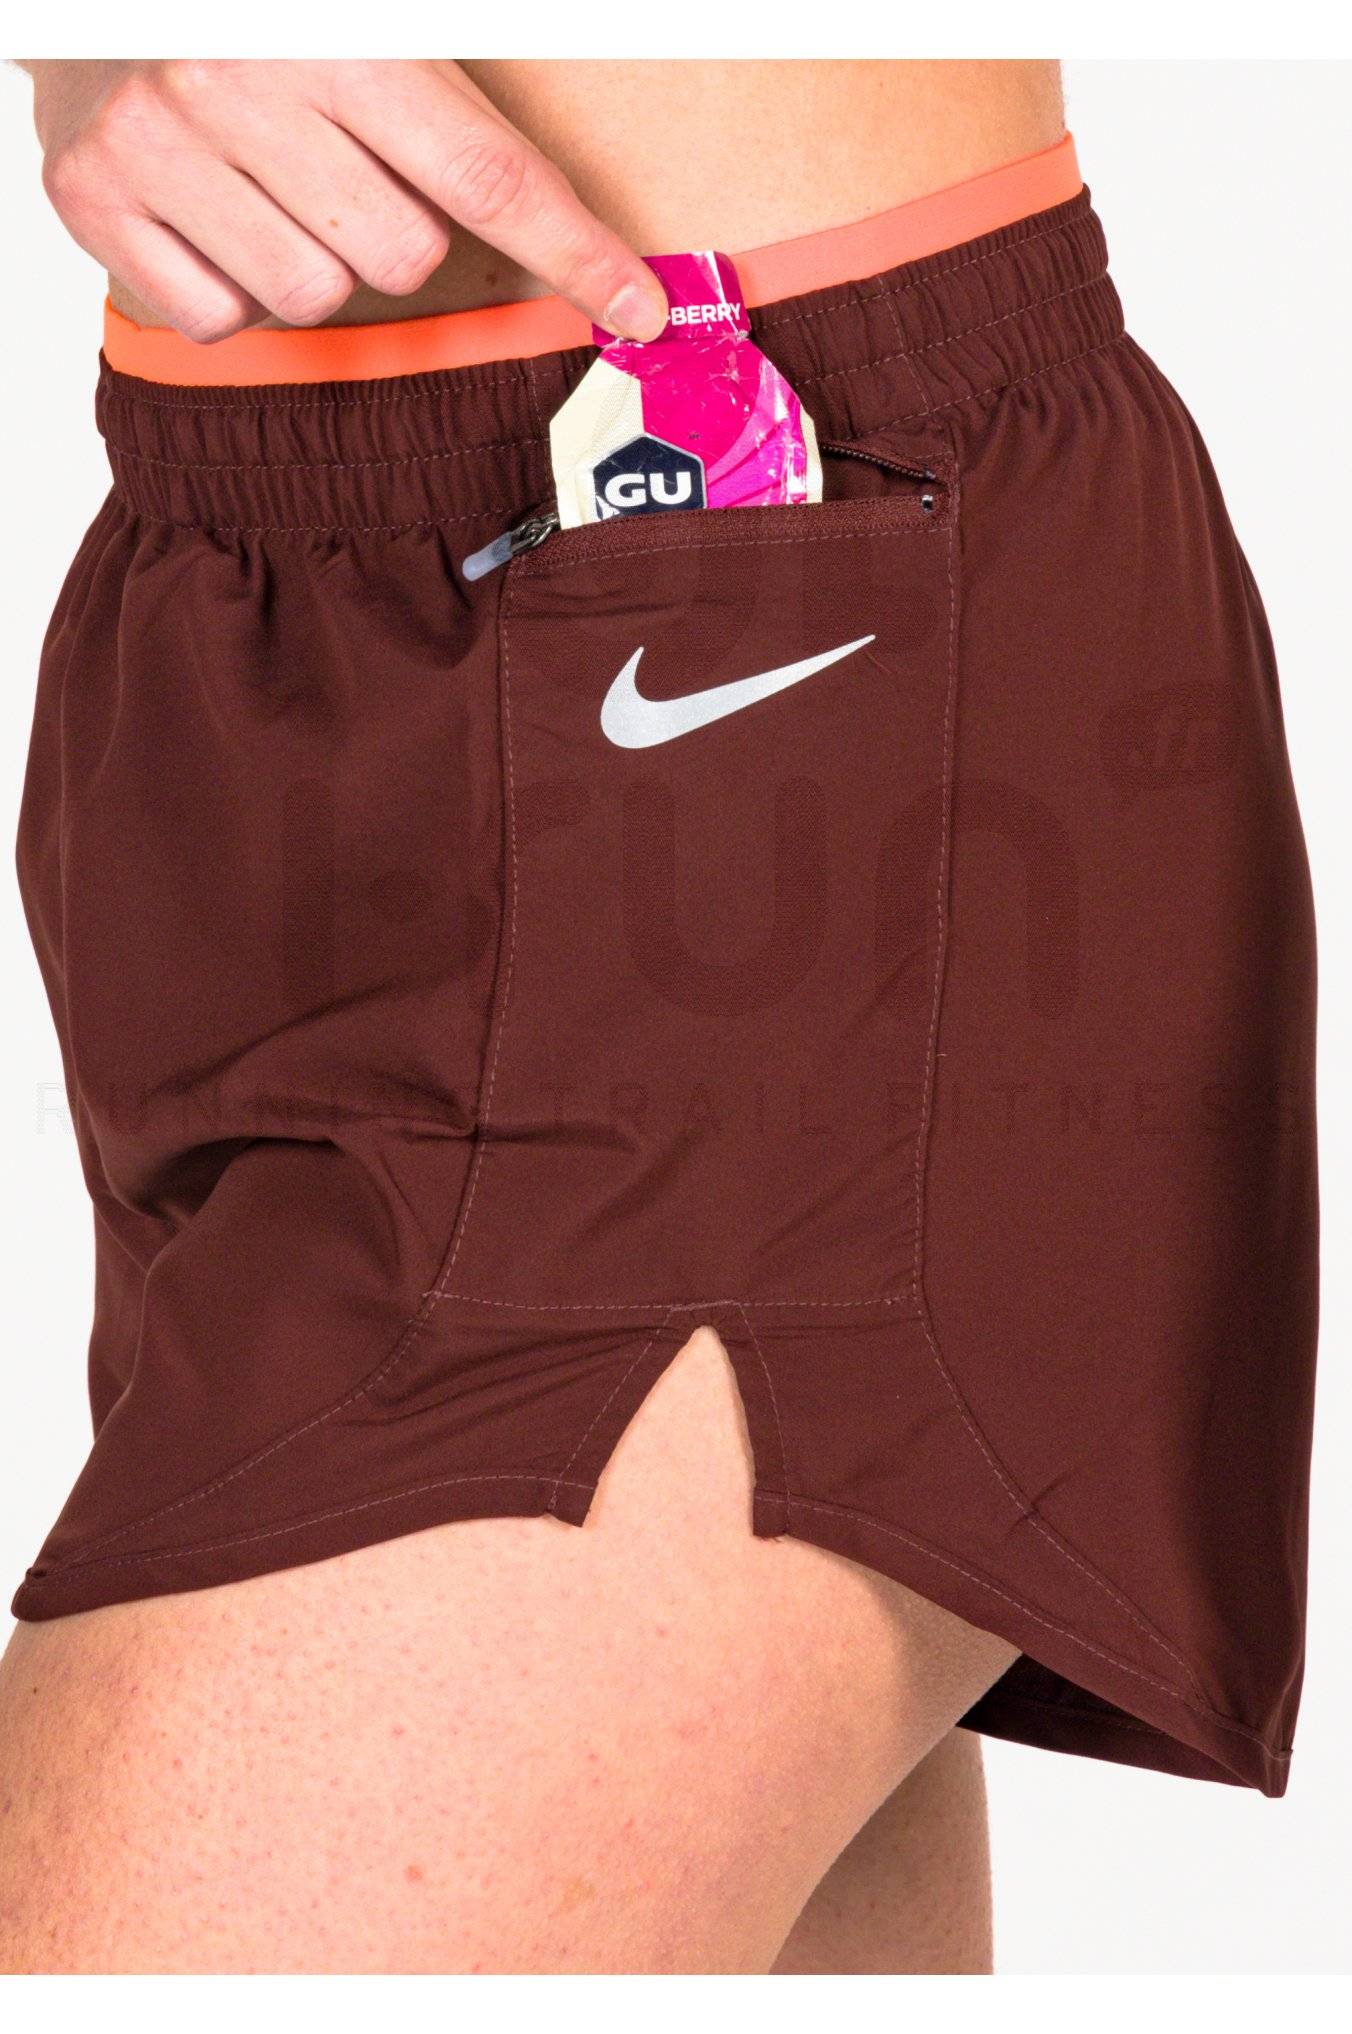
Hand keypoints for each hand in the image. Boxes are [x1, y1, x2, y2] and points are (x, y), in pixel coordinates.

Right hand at [21, 58, 668, 342]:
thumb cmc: (251, 11)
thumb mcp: (363, 16)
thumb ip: (459, 99)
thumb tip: (567, 198)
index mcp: (335, 34)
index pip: (490, 176)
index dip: (577, 253)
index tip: (638, 311)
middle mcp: (240, 84)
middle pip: (402, 257)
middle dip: (395, 229)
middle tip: (344, 168)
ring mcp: (159, 146)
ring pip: (315, 298)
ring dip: (312, 260)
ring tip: (269, 184)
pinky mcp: (92, 197)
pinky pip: (221, 317)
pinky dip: (227, 286)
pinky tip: (211, 214)